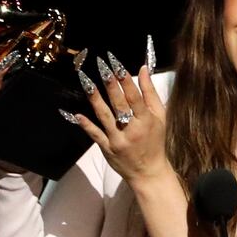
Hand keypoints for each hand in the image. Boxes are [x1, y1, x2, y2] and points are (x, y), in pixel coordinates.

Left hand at [75, 59, 168, 185]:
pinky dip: (86, 125)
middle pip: (119, 104)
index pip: (134, 96)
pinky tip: (77, 114)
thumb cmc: (155, 140)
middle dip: (110, 84)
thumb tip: (143, 69)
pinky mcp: (107, 149)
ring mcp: (118, 140)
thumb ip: (150, 93)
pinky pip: (95, 135)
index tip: (116, 64)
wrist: (149, 172)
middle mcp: (132, 130)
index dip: (125, 79)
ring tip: (87, 81)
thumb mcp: (159, 116)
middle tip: (101, 66)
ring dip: (95, 99)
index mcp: (146, 120)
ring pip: (105, 116)